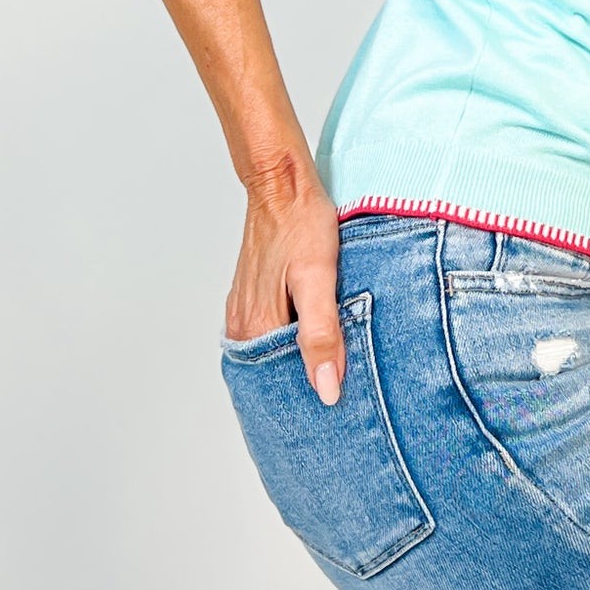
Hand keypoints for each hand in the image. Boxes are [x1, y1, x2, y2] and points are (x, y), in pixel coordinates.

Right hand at [223, 168, 344, 404]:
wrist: (283, 182)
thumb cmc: (301, 222)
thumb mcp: (319, 279)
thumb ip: (322, 334)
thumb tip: (326, 389)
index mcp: (256, 327)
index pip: (280, 386)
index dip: (309, 399)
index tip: (338, 407)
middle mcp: (244, 324)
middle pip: (275, 372)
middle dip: (305, 383)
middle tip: (345, 392)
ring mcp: (246, 307)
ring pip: (274, 351)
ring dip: (300, 360)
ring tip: (335, 369)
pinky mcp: (255, 293)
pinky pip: (272, 329)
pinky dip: (293, 339)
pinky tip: (316, 336)